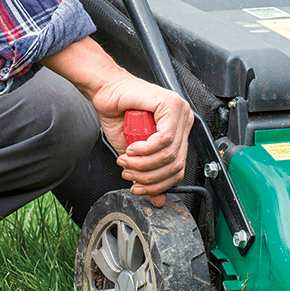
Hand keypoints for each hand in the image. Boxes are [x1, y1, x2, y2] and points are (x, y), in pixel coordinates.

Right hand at [43, 38, 193, 206]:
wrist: (105, 90)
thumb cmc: (119, 114)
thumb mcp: (135, 154)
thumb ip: (148, 174)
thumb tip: (159, 200)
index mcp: (179, 130)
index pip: (178, 167)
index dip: (158, 184)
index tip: (138, 186)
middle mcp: (184, 120)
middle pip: (176, 163)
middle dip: (149, 177)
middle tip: (129, 174)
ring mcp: (179, 111)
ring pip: (170, 153)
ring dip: (144, 164)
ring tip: (127, 161)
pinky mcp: (170, 105)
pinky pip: (165, 138)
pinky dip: (146, 149)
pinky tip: (132, 148)